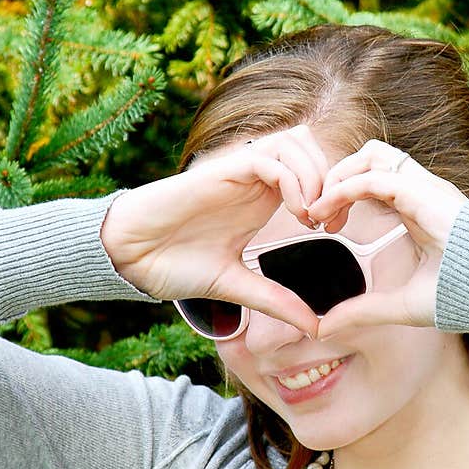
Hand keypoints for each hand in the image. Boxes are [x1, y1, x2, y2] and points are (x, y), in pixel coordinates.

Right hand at [100, 124, 327, 333]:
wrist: (132, 258)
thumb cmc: (175, 265)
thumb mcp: (239, 286)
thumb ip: (276, 300)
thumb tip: (316, 326)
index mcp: (261, 197)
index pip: (312, 168)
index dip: (333, 192)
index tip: (336, 229)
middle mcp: (253, 178)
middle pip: (311, 146)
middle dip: (331, 180)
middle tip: (332, 222)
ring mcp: (238, 171)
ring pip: (295, 142)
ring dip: (315, 176)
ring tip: (313, 218)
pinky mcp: (220, 171)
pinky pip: (269, 157)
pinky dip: (293, 180)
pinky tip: (295, 214)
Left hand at [308, 140, 467, 337]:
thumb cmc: (464, 296)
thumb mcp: (400, 306)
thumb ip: (362, 311)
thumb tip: (322, 328)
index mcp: (420, 210)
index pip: (374, 181)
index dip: (343, 195)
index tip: (324, 226)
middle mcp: (422, 192)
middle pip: (369, 158)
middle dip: (336, 178)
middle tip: (315, 215)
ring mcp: (425, 188)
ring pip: (372, 154)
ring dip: (339, 175)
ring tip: (319, 209)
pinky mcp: (424, 193)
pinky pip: (376, 176)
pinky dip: (346, 188)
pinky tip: (327, 211)